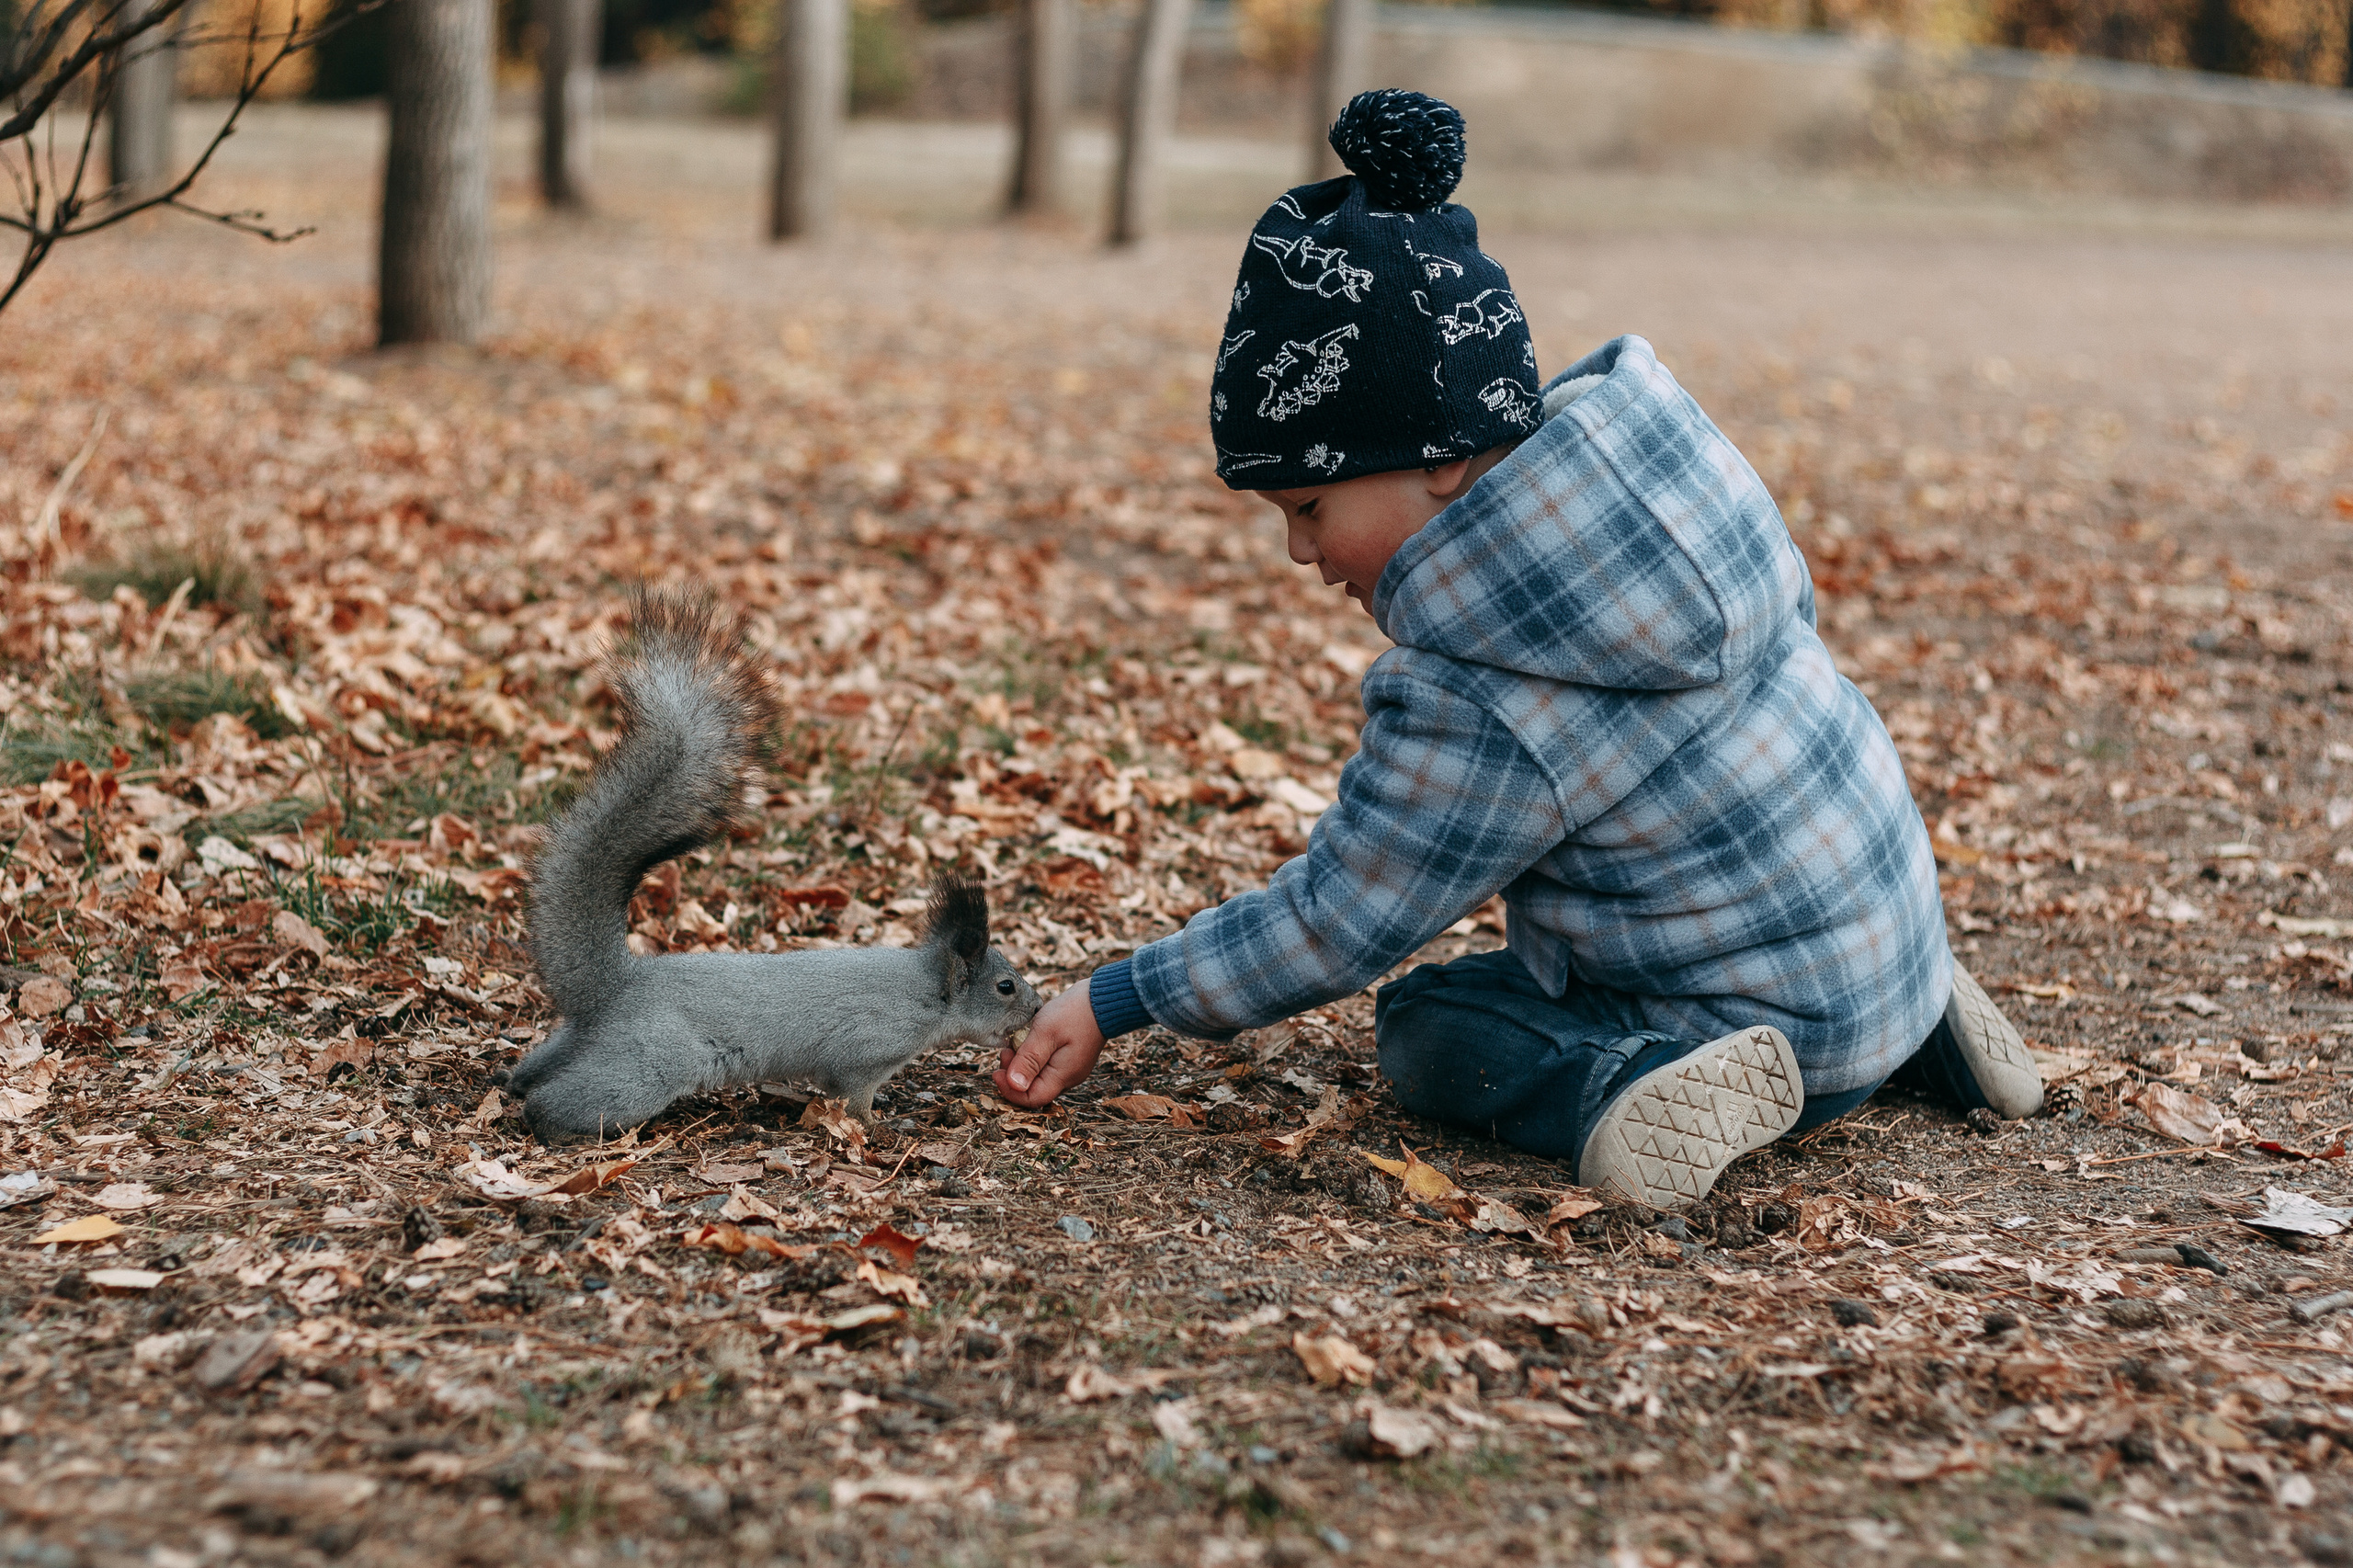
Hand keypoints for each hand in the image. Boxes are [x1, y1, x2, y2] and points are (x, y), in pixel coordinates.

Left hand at [994, 979, 1102, 1108]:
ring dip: (1023, 1063)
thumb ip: (1028, 1060)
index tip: (997, 1072)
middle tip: (1006, 1051)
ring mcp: (1070, 1067)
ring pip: (1039, 1076)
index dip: (1010, 1091)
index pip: (1032, 1099)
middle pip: (1034, 1089)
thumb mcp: (1046, 1033)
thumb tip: (1013, 1085)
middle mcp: (1068, 1077)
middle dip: (1014, 1074)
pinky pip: (1046, 1065)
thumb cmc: (1075, 1013)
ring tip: (1016, 1042)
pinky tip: (1029, 1040)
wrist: (1103, 999)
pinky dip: (1033, 1056)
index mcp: (1063, 1076)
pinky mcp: (1070, 1057)